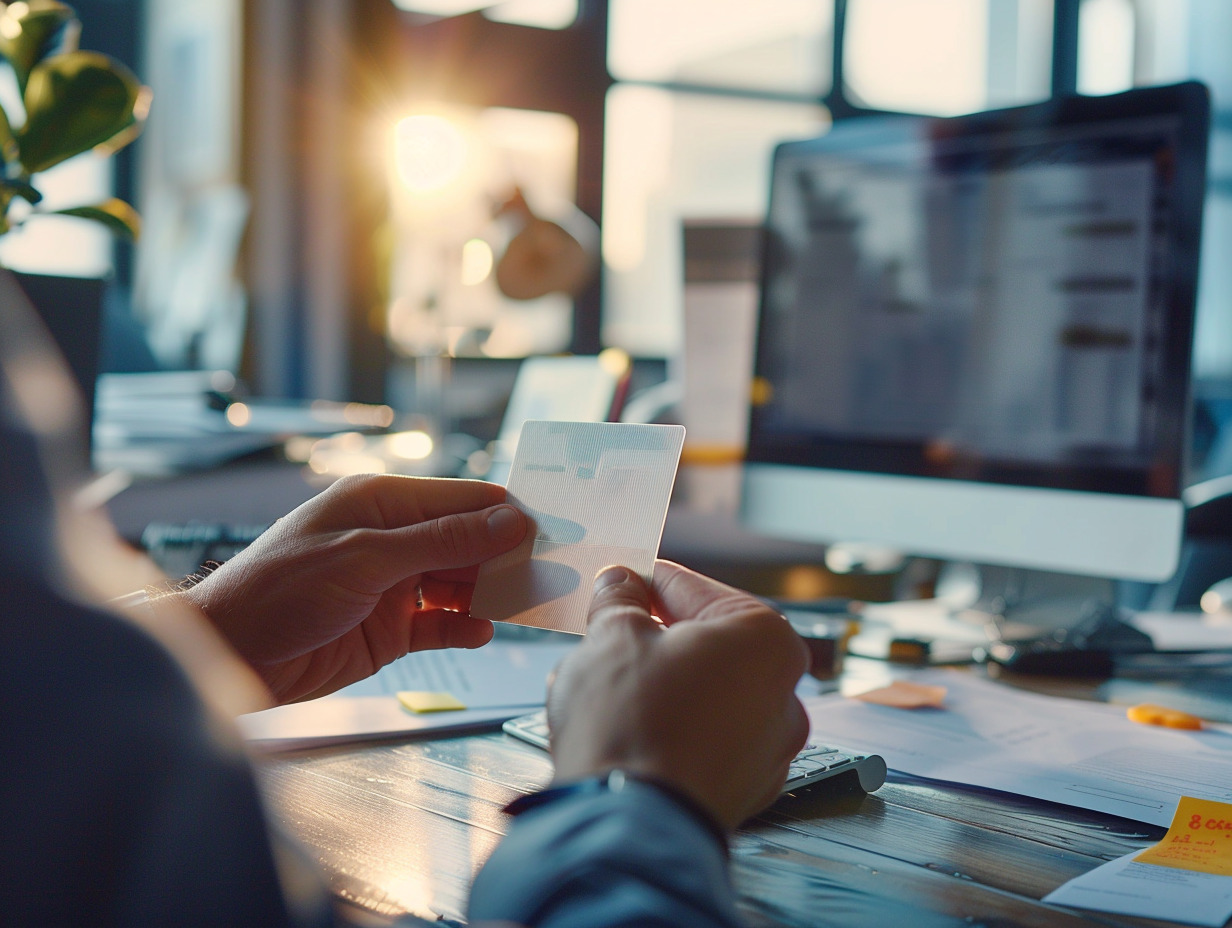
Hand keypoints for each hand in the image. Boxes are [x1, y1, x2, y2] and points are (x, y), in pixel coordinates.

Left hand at [179, 474, 525, 703]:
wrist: (229, 655)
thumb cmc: (280, 590)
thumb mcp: (366, 558)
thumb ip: (442, 541)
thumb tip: (510, 520)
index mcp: (382, 502)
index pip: (462, 499)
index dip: (507, 513)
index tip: (555, 529)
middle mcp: (392, 539)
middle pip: (467, 542)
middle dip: (506, 556)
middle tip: (552, 572)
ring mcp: (393, 586)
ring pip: (460, 584)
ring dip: (490, 594)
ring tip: (528, 603)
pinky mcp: (390, 630)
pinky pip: (441, 625)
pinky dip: (463, 628)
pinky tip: (483, 632)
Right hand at [546, 561, 809, 830]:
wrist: (629, 828)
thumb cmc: (633, 728)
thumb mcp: (611, 637)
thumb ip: (619, 601)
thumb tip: (619, 585)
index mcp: (765, 639)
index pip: (690, 587)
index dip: (641, 582)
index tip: (615, 585)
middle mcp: (783, 694)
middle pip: (705, 643)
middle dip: (652, 639)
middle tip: (605, 636)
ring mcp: (769, 749)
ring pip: (705, 695)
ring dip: (659, 685)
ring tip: (604, 689)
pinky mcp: (743, 791)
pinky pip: (704, 742)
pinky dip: (672, 731)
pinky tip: (628, 732)